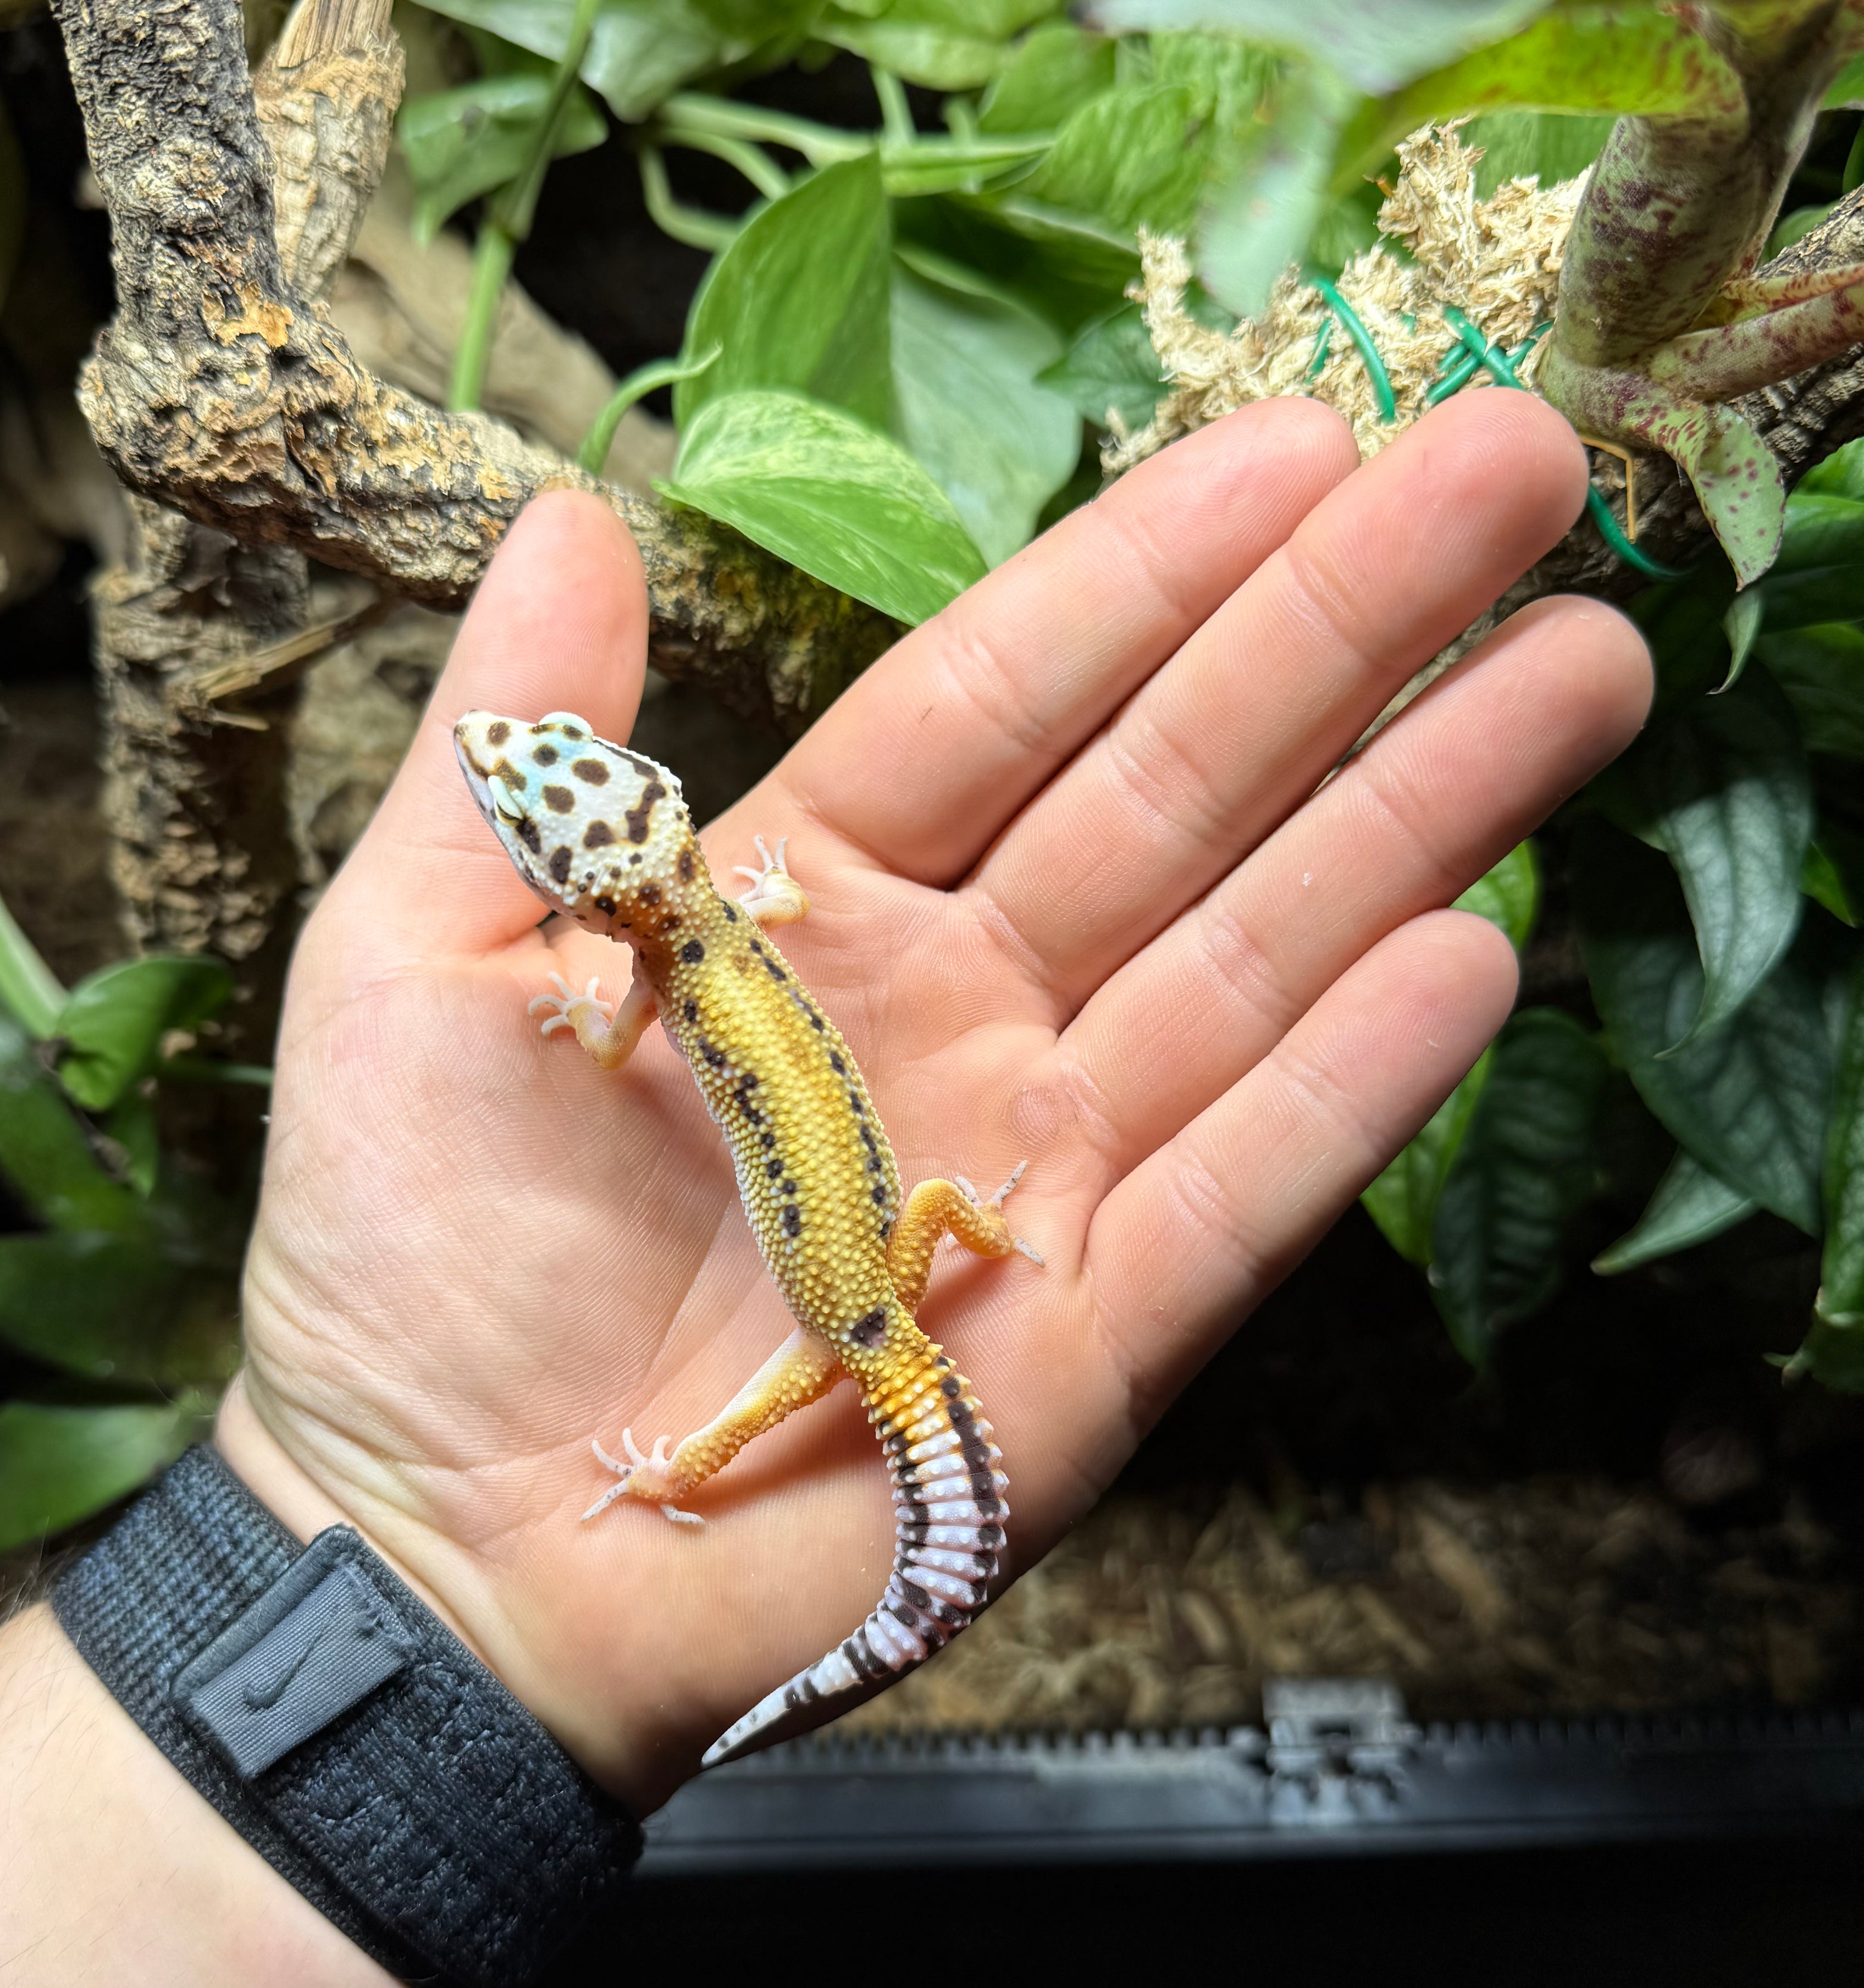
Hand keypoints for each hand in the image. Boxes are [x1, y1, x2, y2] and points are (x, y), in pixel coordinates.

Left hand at [218, 390, 1648, 1810]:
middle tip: (1516, 462)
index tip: (1297, 434)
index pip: (1005, 700)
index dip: (1148, 570)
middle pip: (1176, 795)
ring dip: (1418, 813)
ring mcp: (1041, 1173)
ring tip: (1580, 662)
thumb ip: (519, 748)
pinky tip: (1472, 953)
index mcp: (804, 908)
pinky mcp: (1088, 1340)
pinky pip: (1235, 1189)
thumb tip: (574, 507)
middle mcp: (955, 1015)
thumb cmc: (407, 1262)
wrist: (436, 1553)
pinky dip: (1349, 1085)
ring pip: (1253, 960)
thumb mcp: (418, 962)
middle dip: (1346, 631)